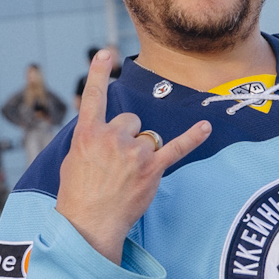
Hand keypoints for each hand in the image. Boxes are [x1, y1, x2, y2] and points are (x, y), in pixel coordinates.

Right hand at [54, 50, 210, 260]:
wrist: (88, 225)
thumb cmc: (77, 196)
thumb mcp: (72, 160)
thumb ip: (89, 140)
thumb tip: (104, 132)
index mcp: (87, 134)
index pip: (93, 97)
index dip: (100, 73)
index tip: (106, 53)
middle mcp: (111, 137)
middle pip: (130, 120)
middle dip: (127, 137)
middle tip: (116, 164)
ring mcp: (133, 152)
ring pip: (148, 137)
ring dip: (143, 152)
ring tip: (128, 176)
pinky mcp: (152, 169)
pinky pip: (176, 148)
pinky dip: (193, 138)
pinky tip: (206, 126)